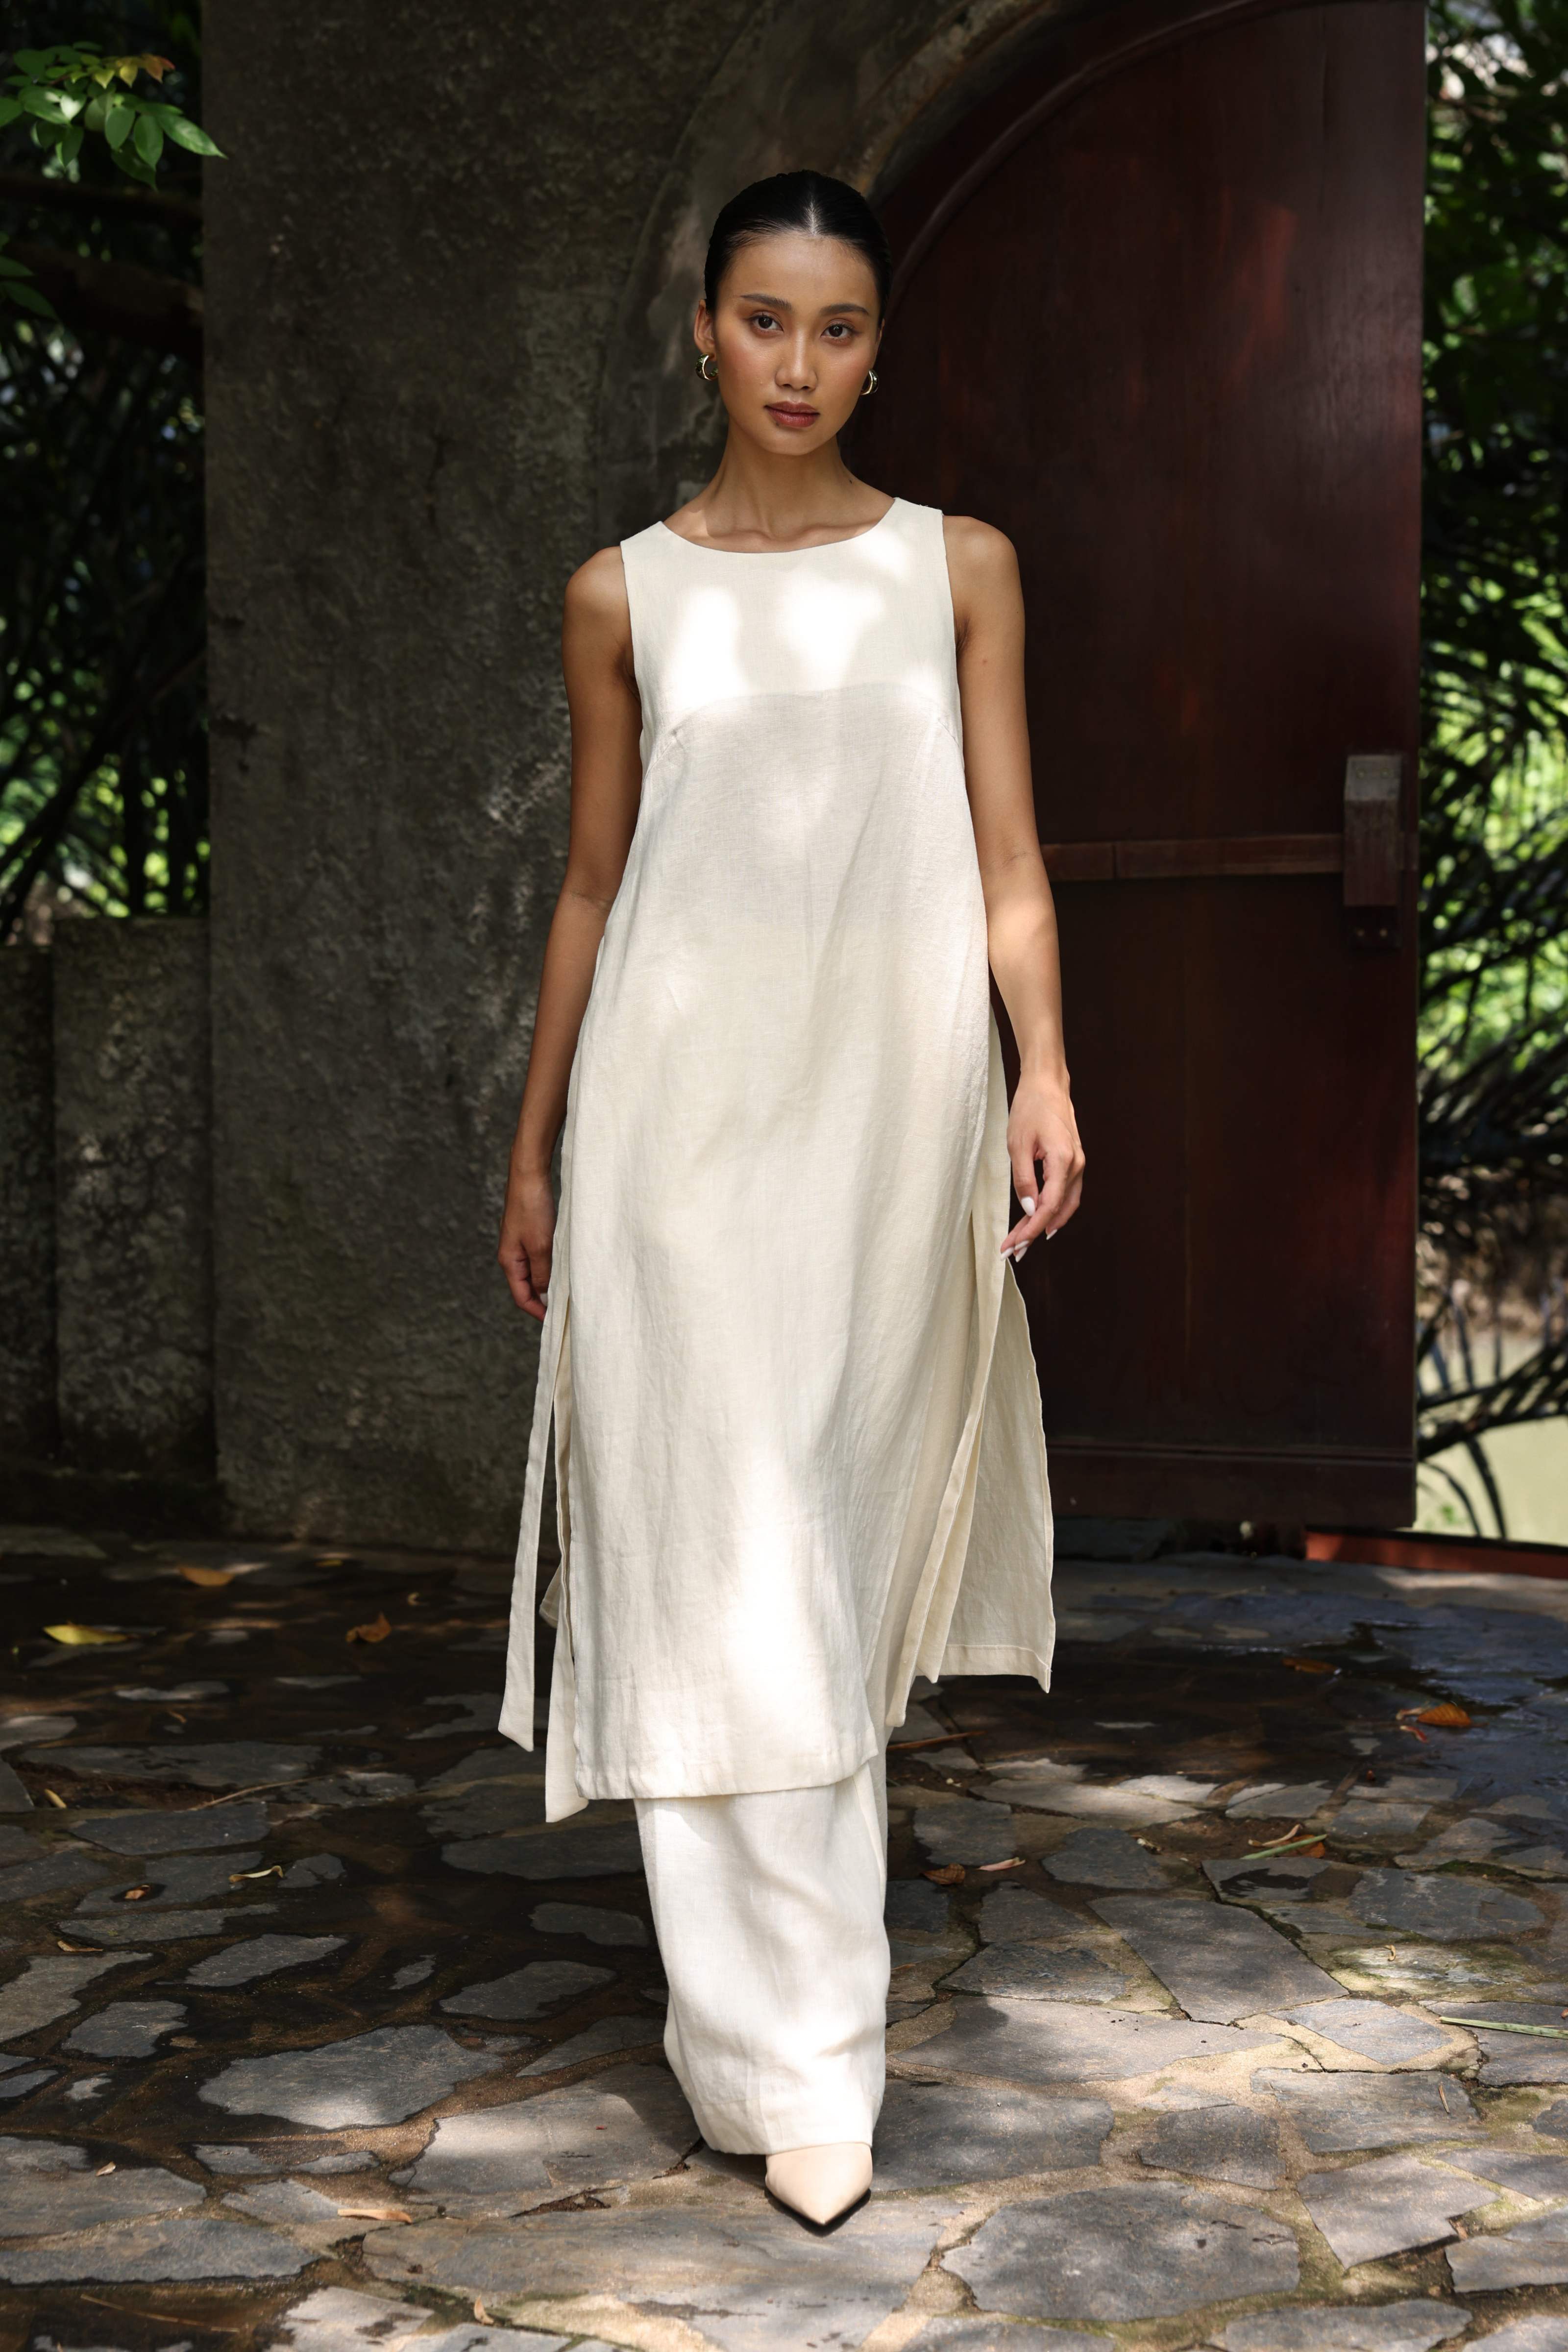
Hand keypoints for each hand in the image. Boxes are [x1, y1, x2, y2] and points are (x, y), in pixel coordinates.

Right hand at [497, 1167, 556, 1322]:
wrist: (529, 1174)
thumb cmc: (532, 1209)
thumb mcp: (540, 1247)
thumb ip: (542, 1275)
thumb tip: (544, 1298)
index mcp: (509, 1261)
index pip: (521, 1297)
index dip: (538, 1312)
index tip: (557, 1321)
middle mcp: (512, 1255)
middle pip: (526, 1287)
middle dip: (544, 1301)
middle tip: (566, 1310)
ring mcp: (520, 1243)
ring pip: (535, 1272)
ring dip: (549, 1284)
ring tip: (568, 1291)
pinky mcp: (530, 1233)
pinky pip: (540, 1258)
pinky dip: (551, 1268)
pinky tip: (565, 1268)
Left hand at [1002, 1078, 1083, 1261]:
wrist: (1048, 1085)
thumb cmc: (1030, 1109)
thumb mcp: (1018, 1145)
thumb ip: (1024, 1180)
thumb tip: (1029, 1209)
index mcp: (1064, 1161)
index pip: (1049, 1206)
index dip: (1031, 1229)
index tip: (1014, 1245)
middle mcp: (1077, 1166)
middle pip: (1058, 1211)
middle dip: (1034, 1233)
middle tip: (1013, 1251)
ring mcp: (1079, 1164)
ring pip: (1065, 1206)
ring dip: (1045, 1225)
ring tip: (1023, 1241)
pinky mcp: (1074, 1163)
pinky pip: (1067, 1194)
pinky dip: (1053, 1211)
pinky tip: (1040, 1221)